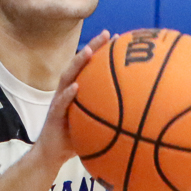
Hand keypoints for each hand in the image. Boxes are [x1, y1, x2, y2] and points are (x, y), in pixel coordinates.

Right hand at [41, 29, 111, 170]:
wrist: (52, 156)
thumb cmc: (75, 141)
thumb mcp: (96, 126)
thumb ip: (110, 118)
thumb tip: (138, 117)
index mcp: (77, 92)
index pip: (90, 67)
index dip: (103, 52)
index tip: (120, 39)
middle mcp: (67, 92)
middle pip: (79, 64)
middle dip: (92, 47)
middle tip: (107, 34)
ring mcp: (58, 101)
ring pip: (67, 77)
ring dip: (77, 64)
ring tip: (89, 52)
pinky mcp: (53, 115)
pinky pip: (60, 103)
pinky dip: (68, 94)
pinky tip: (76, 87)